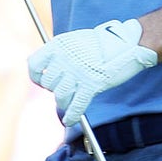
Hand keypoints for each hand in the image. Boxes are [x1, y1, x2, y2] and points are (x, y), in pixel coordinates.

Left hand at [27, 18, 157, 125]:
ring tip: (69, 103)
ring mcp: (78, 71)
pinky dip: (72, 115)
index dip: (38, 76)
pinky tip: (70, 120)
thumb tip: (51, 72)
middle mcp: (65, 58)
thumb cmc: (103, 43)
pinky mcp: (91, 84)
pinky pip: (76, 105)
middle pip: (49, 83)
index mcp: (59, 44)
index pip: (34, 65)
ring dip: (64, 102)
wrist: (127, 42)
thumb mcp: (76, 40)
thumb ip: (61, 54)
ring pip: (60, 95)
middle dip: (55, 89)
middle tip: (65, 89)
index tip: (44, 81)